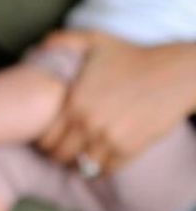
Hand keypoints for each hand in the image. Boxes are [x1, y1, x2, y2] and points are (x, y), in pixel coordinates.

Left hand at [38, 30, 195, 173]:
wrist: (171, 74)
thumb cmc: (130, 55)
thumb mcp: (93, 39)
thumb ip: (61, 39)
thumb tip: (39, 48)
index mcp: (73, 100)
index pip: (45, 136)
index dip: (43, 140)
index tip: (47, 138)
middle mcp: (87, 122)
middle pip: (60, 155)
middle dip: (58, 155)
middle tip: (62, 150)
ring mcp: (108, 138)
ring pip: (82, 166)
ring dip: (79, 164)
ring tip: (79, 157)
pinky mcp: (129, 149)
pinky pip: (106, 170)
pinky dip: (101, 169)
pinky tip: (99, 160)